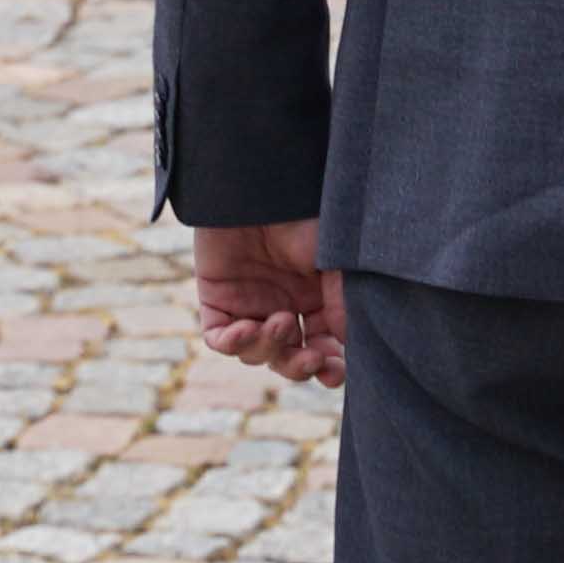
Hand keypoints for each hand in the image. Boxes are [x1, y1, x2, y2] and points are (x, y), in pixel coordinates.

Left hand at [191, 221, 348, 388]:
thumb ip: (341, 305)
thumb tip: (347, 346)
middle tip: (309, 358)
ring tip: (279, 320)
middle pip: (287, 359)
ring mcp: (248, 307)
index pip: (320, 348)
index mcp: (312, 303)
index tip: (334, 373)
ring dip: (269, 346)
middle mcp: (281, 309)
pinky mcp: (216, 300)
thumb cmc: (303, 219)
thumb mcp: (334, 263)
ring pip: (255, 353)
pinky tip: (246, 328)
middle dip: (299, 366)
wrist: (261, 189)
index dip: (327, 367)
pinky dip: (232, 343)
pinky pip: (220, 339)